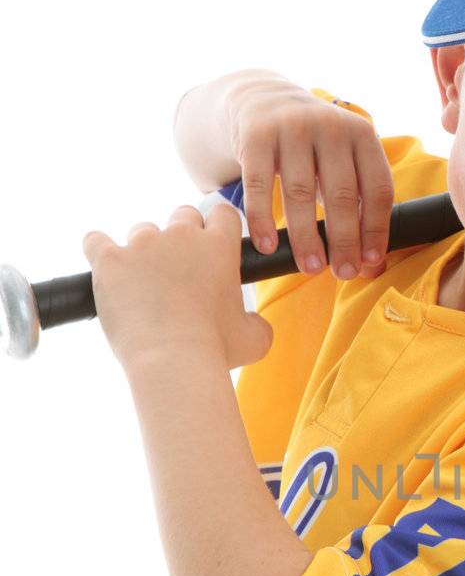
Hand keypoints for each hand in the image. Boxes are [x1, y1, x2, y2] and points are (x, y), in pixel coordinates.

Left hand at [82, 202, 273, 374]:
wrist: (172, 362)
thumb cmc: (215, 351)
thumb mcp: (255, 339)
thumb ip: (257, 321)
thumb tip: (254, 323)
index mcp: (219, 246)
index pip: (222, 213)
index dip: (217, 229)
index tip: (211, 250)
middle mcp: (181, 235)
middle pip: (182, 215)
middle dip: (181, 238)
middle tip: (178, 272)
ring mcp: (142, 244)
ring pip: (141, 231)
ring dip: (144, 250)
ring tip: (143, 285)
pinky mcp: (109, 259)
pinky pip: (95, 241)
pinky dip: (100, 251)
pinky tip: (107, 269)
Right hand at [226, 81, 395, 280]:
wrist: (264, 102)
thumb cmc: (313, 149)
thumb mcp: (342, 167)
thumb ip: (359, 210)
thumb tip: (374, 267)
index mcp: (362, 135)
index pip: (377, 188)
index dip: (376, 228)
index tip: (371, 262)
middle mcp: (331, 126)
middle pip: (341, 193)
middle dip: (343, 240)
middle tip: (343, 273)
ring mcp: (292, 127)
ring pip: (300, 192)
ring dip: (305, 237)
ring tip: (310, 268)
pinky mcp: (256, 135)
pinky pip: (259, 185)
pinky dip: (263, 219)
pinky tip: (268, 246)